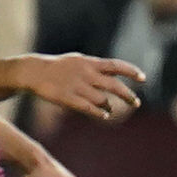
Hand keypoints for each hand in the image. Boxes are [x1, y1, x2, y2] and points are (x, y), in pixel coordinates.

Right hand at [26, 52, 145, 122]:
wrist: (33, 72)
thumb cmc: (57, 66)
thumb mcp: (78, 60)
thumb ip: (96, 66)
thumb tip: (115, 71)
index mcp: (89, 63)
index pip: (116, 65)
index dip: (131, 71)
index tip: (143, 78)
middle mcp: (86, 74)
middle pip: (113, 85)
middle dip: (127, 95)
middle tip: (136, 103)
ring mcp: (77, 86)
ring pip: (102, 99)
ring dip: (109, 106)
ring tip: (110, 109)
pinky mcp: (68, 98)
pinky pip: (89, 108)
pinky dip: (99, 113)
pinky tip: (104, 115)